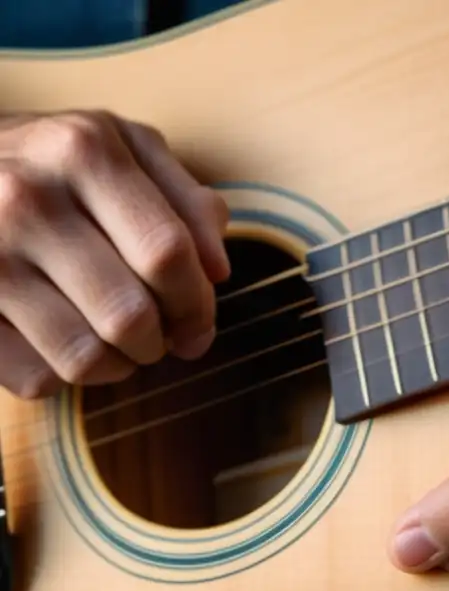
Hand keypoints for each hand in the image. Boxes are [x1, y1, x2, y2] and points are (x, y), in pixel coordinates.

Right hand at [0, 110, 230, 398]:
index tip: (199, 325)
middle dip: (160, 342)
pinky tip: (58, 343)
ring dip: (116, 366)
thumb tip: (217, 273)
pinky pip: (34, 378)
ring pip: (84, 357)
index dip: (196, 304)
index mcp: (85, 150)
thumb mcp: (125, 151)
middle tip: (157, 336)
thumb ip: (187, 203)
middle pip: (130, 315)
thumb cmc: (54, 164)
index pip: (168, 255)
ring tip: (115, 344)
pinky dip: (60, 376)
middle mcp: (26, 196)